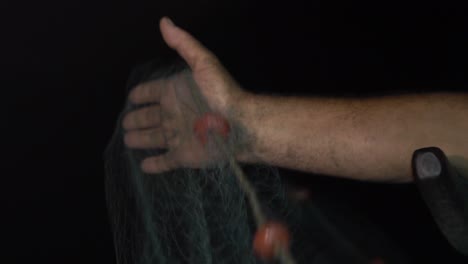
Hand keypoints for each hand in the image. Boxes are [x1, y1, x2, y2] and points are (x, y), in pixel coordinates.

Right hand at [123, 17, 249, 173]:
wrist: (240, 125)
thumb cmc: (222, 94)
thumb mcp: (203, 63)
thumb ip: (184, 44)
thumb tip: (164, 22)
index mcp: (175, 93)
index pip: (152, 93)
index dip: (141, 95)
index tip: (133, 97)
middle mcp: (173, 114)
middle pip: (149, 117)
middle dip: (136, 119)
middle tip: (125, 123)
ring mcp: (177, 136)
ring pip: (153, 139)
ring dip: (140, 140)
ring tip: (128, 140)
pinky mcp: (183, 156)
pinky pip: (165, 161)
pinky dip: (155, 165)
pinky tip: (144, 166)